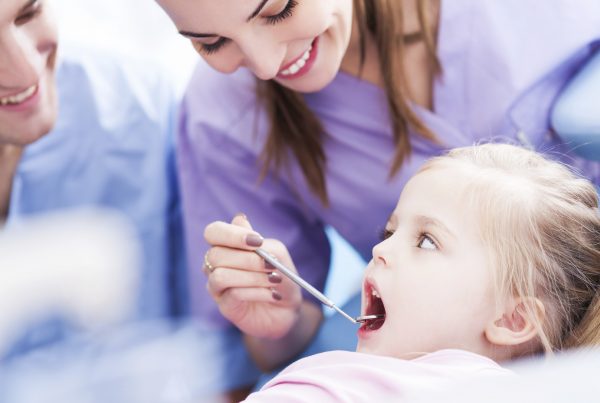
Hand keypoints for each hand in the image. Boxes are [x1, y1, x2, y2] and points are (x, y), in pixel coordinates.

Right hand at [203, 214, 302, 338]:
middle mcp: (216, 264)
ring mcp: (217, 287)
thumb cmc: (280, 275)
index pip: (213, 232)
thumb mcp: (276, 253)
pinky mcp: (225, 306)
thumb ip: (257, 240)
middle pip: (215, 255)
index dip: (231, 234)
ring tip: (274, 280)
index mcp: (227, 246)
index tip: (257, 241)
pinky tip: (273, 294)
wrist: (288, 307)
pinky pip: (233, 295)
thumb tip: (239, 219)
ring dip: (252, 276)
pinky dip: (257, 292)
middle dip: (248, 259)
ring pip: (220, 276)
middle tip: (271, 264)